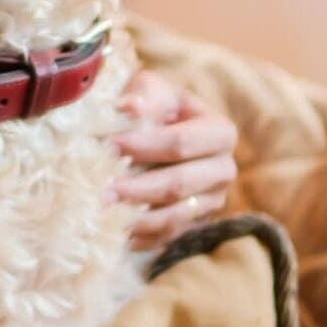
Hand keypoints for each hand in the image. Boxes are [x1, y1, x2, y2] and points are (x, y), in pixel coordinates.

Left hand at [108, 69, 237, 250]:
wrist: (158, 133)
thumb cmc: (154, 107)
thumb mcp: (152, 90)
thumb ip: (146, 95)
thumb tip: (132, 107)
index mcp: (219, 132)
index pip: (180, 143)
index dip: (144, 146)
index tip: (109, 148)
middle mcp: (223, 169)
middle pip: (179, 184)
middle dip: (137, 188)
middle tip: (102, 192)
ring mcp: (212, 201)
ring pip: (175, 216)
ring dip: (137, 217)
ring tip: (104, 213)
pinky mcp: (196, 224)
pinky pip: (170, 236)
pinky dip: (142, 237)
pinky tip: (115, 231)